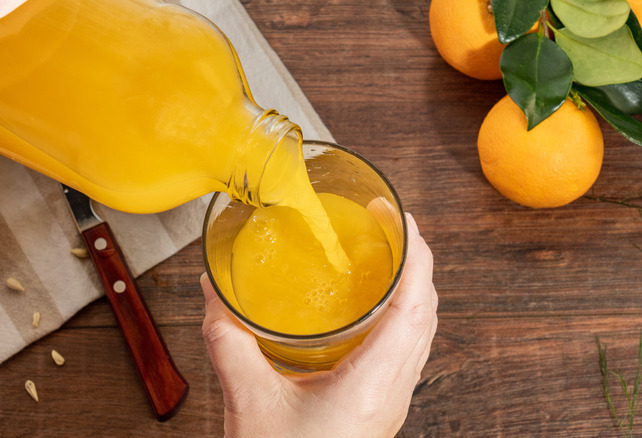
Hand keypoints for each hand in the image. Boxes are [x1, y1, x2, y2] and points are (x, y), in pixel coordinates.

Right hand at [201, 212, 436, 436]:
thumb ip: (230, 345)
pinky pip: (408, 351)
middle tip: (394, 228)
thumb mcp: (248, 404)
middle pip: (427, 315)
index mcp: (371, 386)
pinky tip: (376, 310)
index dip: (417, 258)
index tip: (404, 220)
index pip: (414, 309)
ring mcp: (391, 402)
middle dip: (419, 264)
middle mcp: (392, 392)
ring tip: (391, 258)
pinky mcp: (381, 408)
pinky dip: (403, 317)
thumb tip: (215, 296)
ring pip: (422, 334)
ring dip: (415, 290)